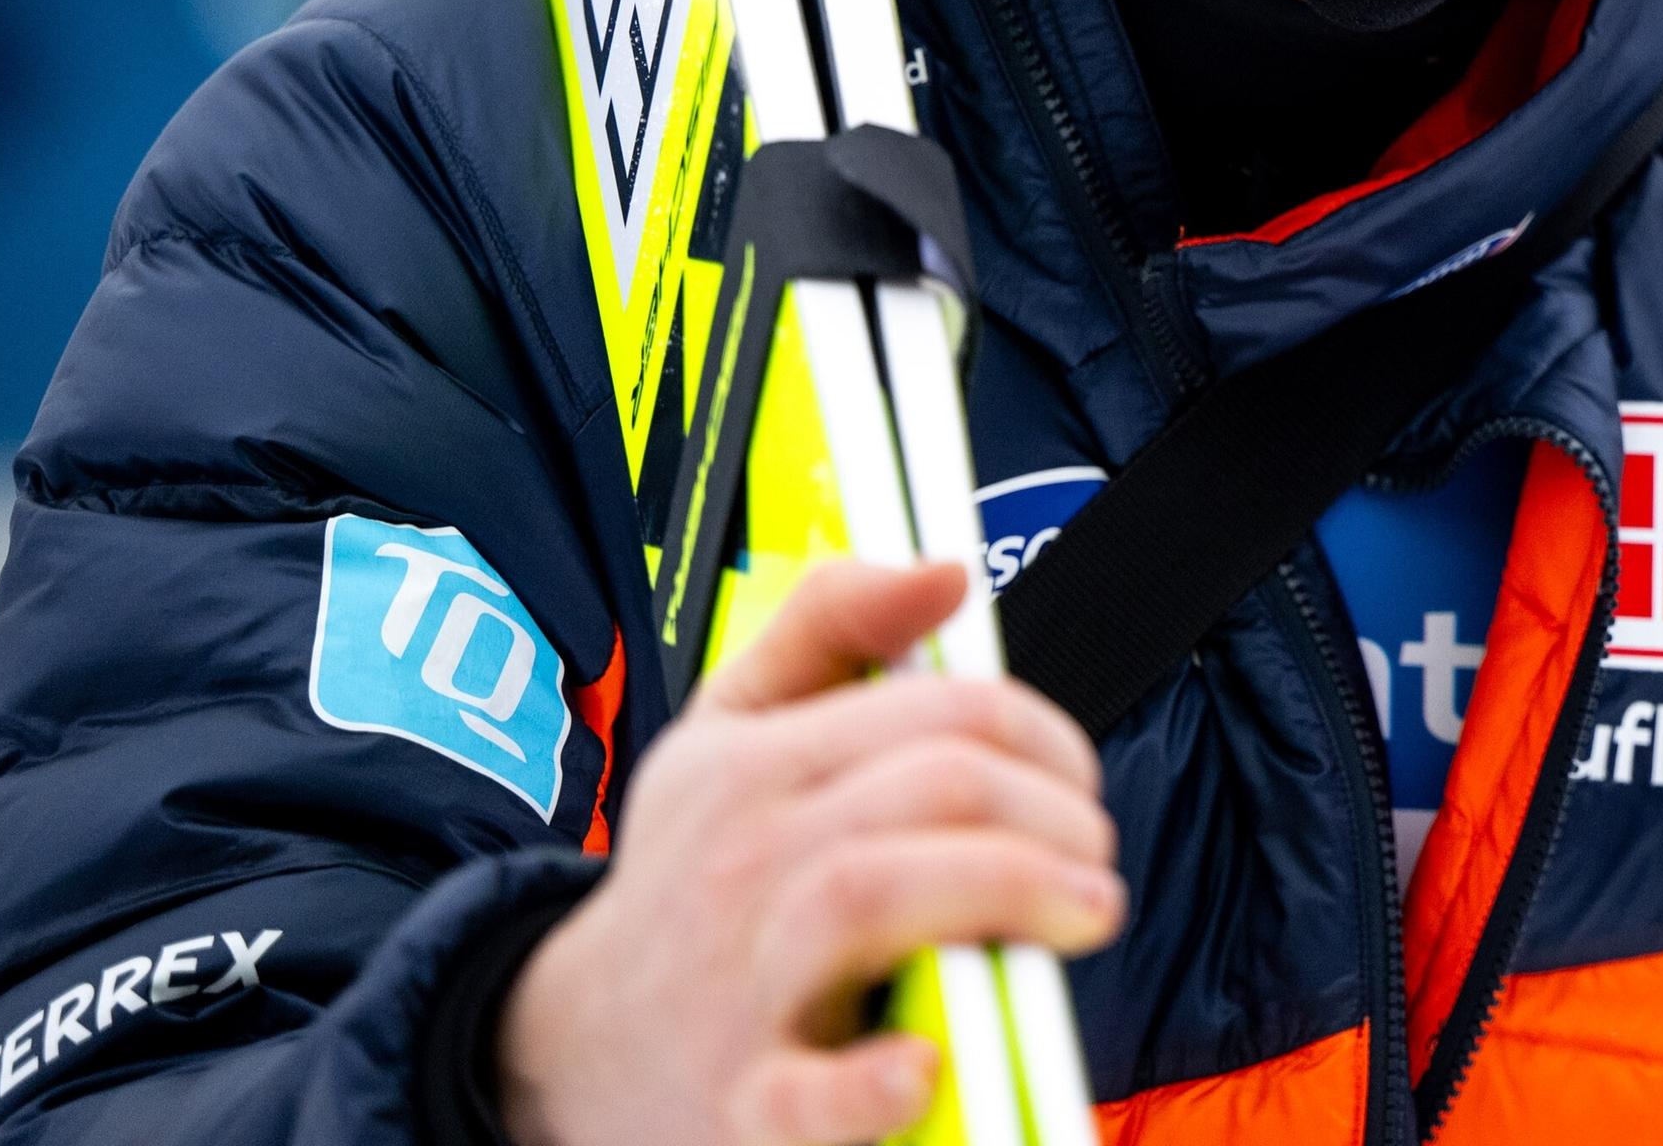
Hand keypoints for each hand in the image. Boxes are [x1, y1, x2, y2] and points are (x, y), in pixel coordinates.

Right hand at [496, 560, 1123, 1145]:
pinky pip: (807, 1096)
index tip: (1077, 780)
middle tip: (1094, 857)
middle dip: (1051, 812)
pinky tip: (933, 1059)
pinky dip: (877, 1083)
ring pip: (874, 894)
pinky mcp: (738, 1106)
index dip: (1043, 734)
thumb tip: (943, 569)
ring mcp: (737, 987)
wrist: (567, 1044)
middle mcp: (744, 863)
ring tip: (1082, 913)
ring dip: (1008, 892)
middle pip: (930, 789)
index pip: (938, 711)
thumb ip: (830, 624)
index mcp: (754, 768)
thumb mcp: (728, 726)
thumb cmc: (687, 875)